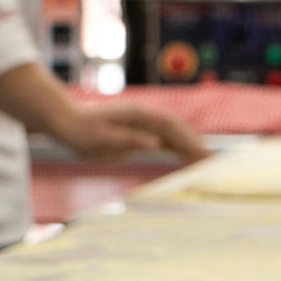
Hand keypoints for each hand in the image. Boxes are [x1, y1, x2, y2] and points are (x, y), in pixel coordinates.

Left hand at [55, 104, 208, 162]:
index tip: (201, 153)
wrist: (68, 123)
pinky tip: (190, 162)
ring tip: (207, 165)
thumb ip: (129, 139)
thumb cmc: (82, 130)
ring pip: (176, 137)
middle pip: (179, 131)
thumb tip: (155, 143)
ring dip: (191, 150)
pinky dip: (181, 152)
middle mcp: (147, 118)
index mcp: (140, 115)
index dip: (188, 139)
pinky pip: (167, 143)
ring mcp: (146, 126)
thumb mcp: (102, 138)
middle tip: (212, 163)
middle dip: (197, 145)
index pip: (171, 127)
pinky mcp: (143, 136)